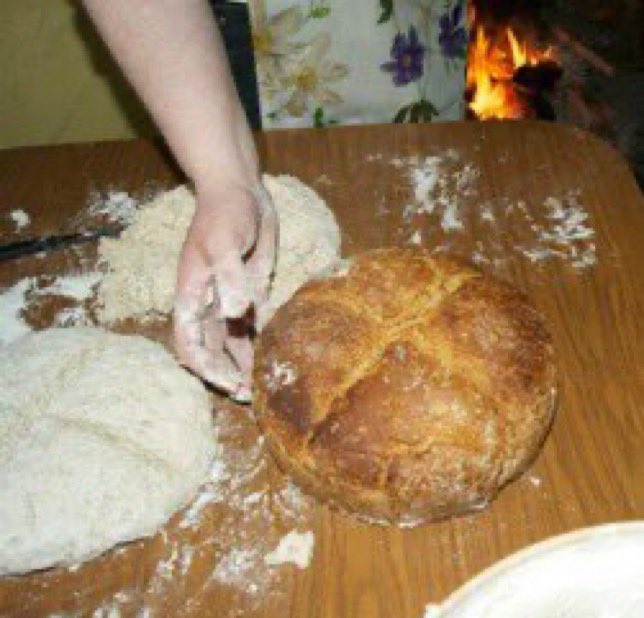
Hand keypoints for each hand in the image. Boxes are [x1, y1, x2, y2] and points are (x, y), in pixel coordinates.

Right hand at [174, 179, 276, 401]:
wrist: (240, 192)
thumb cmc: (224, 215)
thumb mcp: (224, 243)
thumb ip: (229, 279)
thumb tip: (235, 314)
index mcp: (192, 296)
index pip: (190, 344)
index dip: (206, 368)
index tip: (229, 383)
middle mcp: (209, 304)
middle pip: (212, 349)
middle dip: (227, 374)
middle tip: (249, 396)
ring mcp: (230, 298)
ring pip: (234, 340)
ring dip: (244, 362)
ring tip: (262, 384)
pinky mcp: (252, 290)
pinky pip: (255, 322)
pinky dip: (261, 340)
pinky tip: (275, 354)